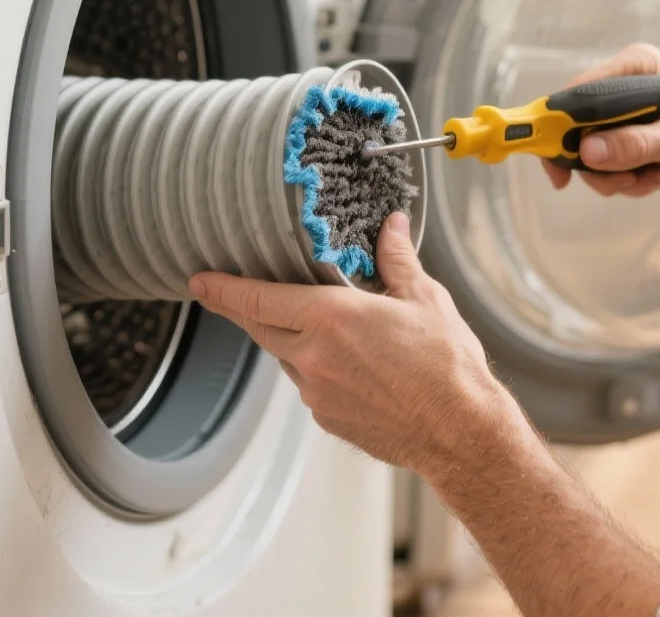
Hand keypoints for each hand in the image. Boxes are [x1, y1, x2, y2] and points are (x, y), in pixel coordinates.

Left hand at [189, 213, 533, 475]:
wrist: (459, 431)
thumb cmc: (446, 366)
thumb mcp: (425, 299)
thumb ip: (397, 260)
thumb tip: (390, 227)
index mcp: (332, 318)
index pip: (258, 298)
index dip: (223, 288)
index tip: (200, 279)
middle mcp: (313, 357)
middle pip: (258, 328)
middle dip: (237, 309)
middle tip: (220, 294)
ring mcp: (317, 393)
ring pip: (286, 357)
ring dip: (289, 339)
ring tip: (318, 328)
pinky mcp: (328, 420)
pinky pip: (310, 386)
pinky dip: (316, 370)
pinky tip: (349, 366)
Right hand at [544, 43, 659, 197]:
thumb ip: (638, 144)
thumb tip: (588, 152)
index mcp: (636, 66)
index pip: (578, 93)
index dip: (558, 128)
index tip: (557, 169)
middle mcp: (624, 83)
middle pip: (577, 128)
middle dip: (600, 165)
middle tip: (624, 183)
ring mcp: (623, 110)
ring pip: (591, 154)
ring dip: (618, 177)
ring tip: (656, 178)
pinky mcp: (627, 132)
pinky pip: (608, 164)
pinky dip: (629, 180)